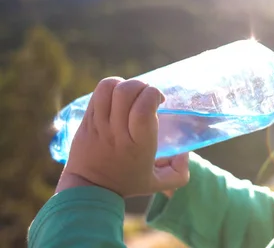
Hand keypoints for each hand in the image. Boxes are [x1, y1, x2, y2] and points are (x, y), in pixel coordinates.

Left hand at [56, 77, 189, 196]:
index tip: (160, 101)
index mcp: (138, 145)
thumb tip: (185, 153)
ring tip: (131, 94)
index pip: (144, 108)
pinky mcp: (86, 119)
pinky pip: (98, 92)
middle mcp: (117, 132)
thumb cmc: (127, 183)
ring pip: (109, 87)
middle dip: (141, 86)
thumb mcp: (158, 183)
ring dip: (125, 84)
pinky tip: (118, 97)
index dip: (153, 95)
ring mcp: (99, 124)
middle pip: (126, 92)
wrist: (89, 190)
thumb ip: (179, 172)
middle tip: (146, 95)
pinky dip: (111, 87)